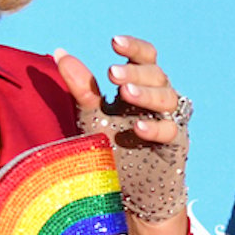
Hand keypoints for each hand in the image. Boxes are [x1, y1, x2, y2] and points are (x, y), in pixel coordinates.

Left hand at [54, 36, 189, 222]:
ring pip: (168, 97)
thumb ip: (82, 88)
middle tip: (112, 73)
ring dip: (146, 93)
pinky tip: (137, 126)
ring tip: (125, 93)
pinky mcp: (176, 146)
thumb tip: (59, 52)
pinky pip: (171, 130)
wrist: (126, 192)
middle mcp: (157, 100)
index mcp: (139, 86)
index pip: (145, 58)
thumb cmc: (111, 150)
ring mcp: (169, 121)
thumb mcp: (91, 118)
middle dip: (135, 72)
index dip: (134, 48)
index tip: (114, 42)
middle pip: (157, 74)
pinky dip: (155, 127)